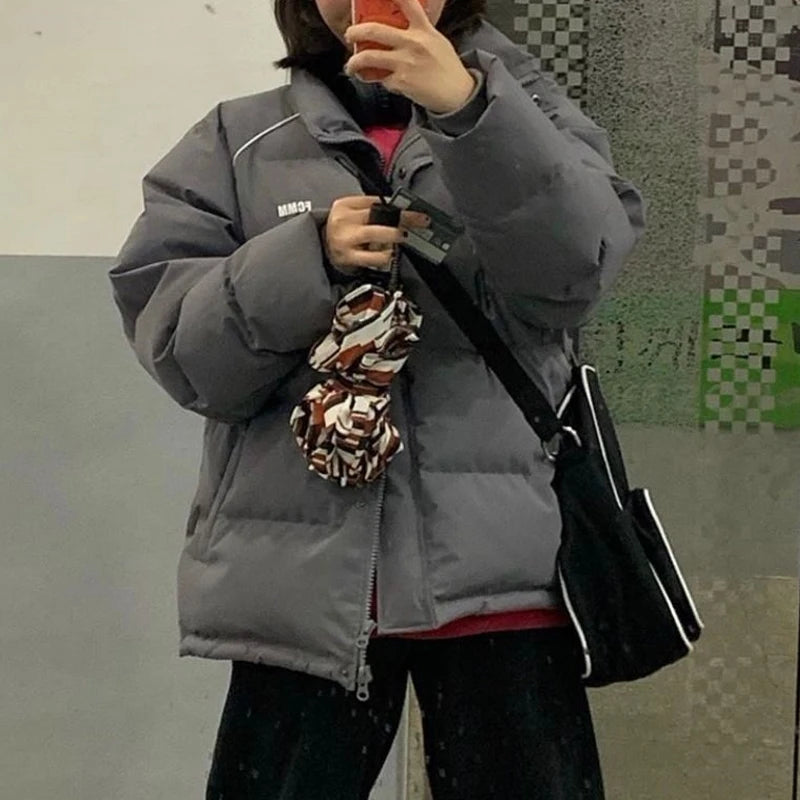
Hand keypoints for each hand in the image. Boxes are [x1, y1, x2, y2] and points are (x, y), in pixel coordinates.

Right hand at [323, 195, 430, 274]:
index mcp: (345, 204)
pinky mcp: (348, 257)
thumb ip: (370, 210)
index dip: (396, 205)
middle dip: (402, 218)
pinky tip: (391, 254)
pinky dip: (385, 255)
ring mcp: (345, 239)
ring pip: (375, 233)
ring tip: (404, 237)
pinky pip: (373, 257)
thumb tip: (400, 211)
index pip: (374, 200)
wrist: (321, 249)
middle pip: (377, 215)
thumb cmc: (341, 231)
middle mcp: (344, 220)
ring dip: (394, 235)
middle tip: (420, 221)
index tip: (414, 209)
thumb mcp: (350, 213)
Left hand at [343, 0, 477, 114]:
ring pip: (369, 57)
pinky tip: (382, 81)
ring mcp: (405, 63)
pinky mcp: (401, 82)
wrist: (457, 93)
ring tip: (351, 66)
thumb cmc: (447, 67)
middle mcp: (412, 43)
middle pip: (375, 30)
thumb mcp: (436, 41)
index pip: (407, 4)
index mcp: (423, 29)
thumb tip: (399, 28)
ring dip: (354, 62)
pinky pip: (381, 79)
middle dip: (355, 31)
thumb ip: (419, 32)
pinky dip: (379, 81)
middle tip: (350, 35)